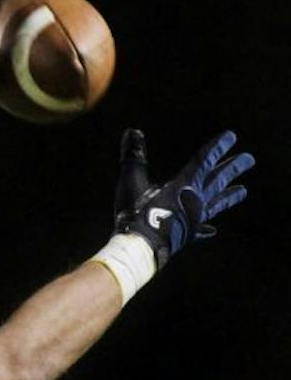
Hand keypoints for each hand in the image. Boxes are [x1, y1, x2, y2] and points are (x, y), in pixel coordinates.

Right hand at [114, 128, 253, 268]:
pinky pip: (200, 231)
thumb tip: (132, 131)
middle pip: (218, 180)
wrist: (139, 248)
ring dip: (229, 196)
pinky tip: (212, 231)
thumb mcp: (131, 181)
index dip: (218, 147)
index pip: (205, 161)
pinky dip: (206, 230)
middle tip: (249, 159)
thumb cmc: (136, 213)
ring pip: (216, 204)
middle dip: (232, 168)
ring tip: (243, 190)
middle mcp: (195, 200)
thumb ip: (133, 156)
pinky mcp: (186, 236)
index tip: (232, 137)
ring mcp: (193, 219)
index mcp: (184, 185)